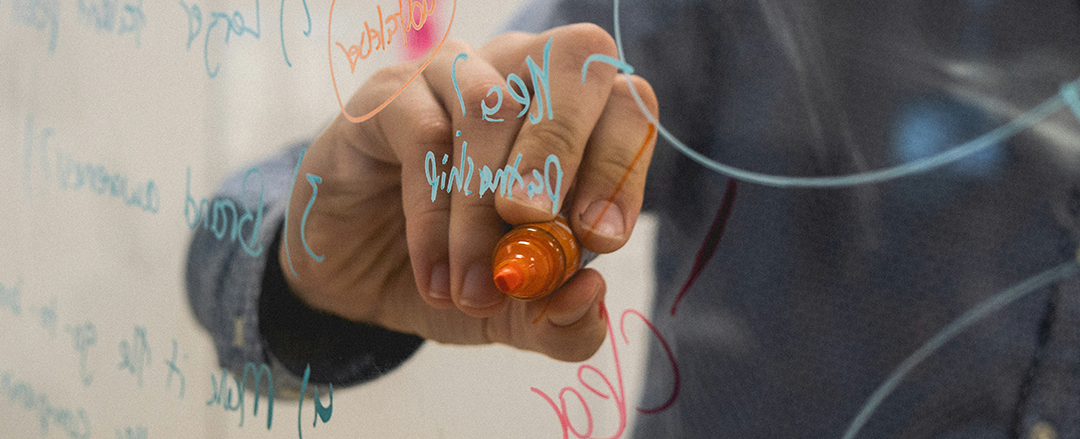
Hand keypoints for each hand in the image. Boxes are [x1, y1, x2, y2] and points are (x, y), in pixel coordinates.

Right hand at [280, 23, 657, 361]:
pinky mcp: (391, 95)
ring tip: (475, 289)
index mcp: (576, 116)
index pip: (627, 104)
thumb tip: (590, 292)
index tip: (600, 240)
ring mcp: (455, 75)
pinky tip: (435, 275)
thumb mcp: (520, 315)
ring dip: (485, 207)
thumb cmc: (458, 272)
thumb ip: (565, 322)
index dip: (622, 166)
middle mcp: (522, 75)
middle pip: (573, 61)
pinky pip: (424, 134)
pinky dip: (434, 215)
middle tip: (534, 225)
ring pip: (492, 107)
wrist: (360, 278)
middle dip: (562, 150)